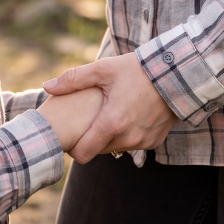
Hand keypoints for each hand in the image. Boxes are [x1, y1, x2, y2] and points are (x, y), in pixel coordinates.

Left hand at [42, 52, 177, 163]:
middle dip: (92, 137)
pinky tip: (130, 115)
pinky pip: (134, 144)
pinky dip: (129, 134)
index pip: (83, 154)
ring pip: (117, 147)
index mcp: (111, 123)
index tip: (72, 135)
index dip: (73, 148)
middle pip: (99, 150)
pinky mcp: (155, 141)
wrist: (176, 73)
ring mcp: (143, 142)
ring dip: (111, 136)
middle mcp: (127, 138)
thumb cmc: (136, 69)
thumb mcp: (103, 69)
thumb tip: (47, 86)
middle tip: (91, 118)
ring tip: (111, 113)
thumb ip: (73, 79)